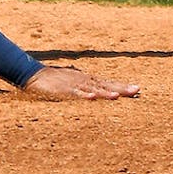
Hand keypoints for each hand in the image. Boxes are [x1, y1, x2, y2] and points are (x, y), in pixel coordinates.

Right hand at [22, 66, 139, 100]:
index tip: (137, 89)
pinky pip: (74, 93)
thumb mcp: (73, 83)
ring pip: (92, 89)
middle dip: (120, 88)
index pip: (108, 83)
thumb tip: (98, 94)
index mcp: (87, 80)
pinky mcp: (63, 90)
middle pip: (105, 85)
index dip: (122, 86)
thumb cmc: (55, 81)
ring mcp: (74, 85)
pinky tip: (91, 97)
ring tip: (117, 96)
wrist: (35, 75)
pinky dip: (83, 95)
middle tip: (136, 91)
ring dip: (104, 92)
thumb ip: (86, 88)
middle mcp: (84, 81)